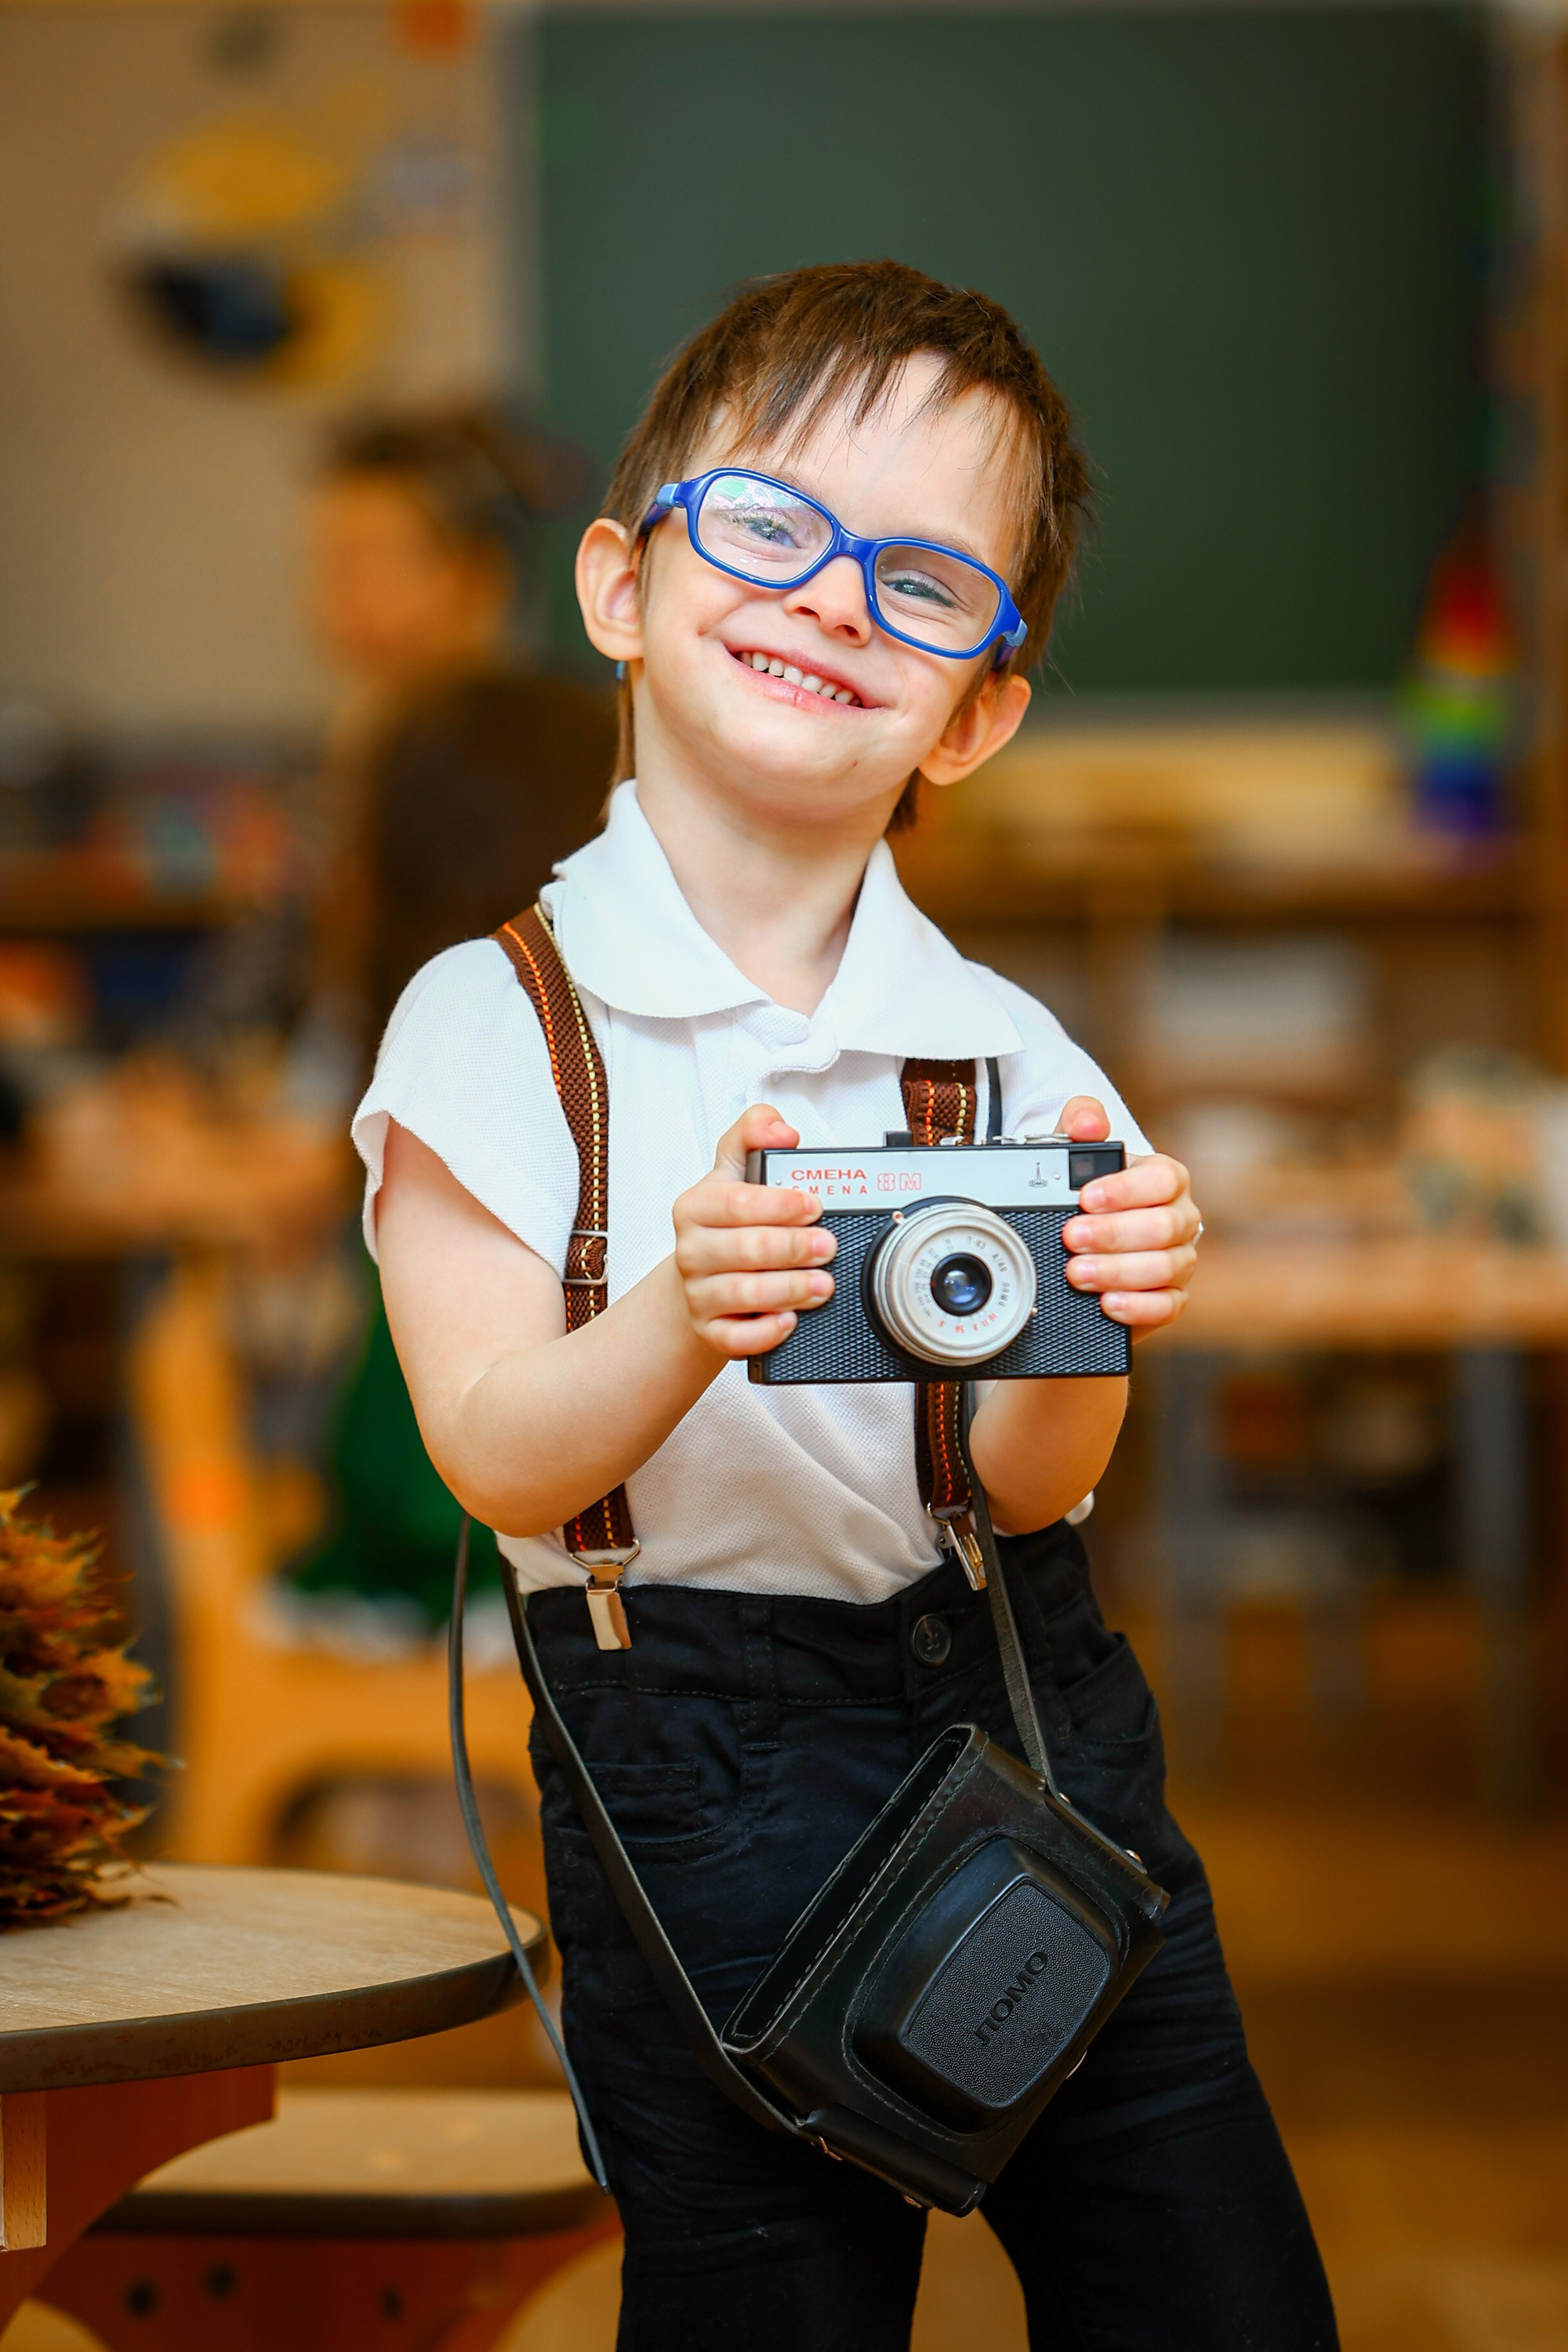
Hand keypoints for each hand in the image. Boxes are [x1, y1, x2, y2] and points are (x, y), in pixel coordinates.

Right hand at [672, 1105, 837, 1358]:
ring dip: (791, 1289)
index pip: (738, 1203)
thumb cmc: (729, 1223)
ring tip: (824, 1284)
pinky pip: (736, 1339)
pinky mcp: (710, 1330)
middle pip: (747, 1249)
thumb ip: (754, 1131)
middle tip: (828, 1245)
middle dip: (795, 1247)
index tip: (815, 1205)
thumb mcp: (737, 1168)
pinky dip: (766, 1332)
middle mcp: (692, 1250)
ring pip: (745, 1295)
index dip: (782, 1204)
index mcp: (696, 1207)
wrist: (705, 1279)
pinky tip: (791, 1320)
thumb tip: (781, 1129)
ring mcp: (698, 1294)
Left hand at [1055, 1096, 1199, 1335]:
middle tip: (1071, 1238)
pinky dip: (1138, 1306)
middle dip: (1113, 1233)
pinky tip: (1109, 1303)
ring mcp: (1179, 1260)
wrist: (1089, 1248)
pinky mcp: (1171, 1298)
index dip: (1127, 1189)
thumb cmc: (1088, 1196)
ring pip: (1167, 1267)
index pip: (1165, 1179)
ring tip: (1077, 1273)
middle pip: (1164, 1226)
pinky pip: (1168, 1305)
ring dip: (1118, 1271)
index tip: (1087, 1197)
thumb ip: (1080, 1125)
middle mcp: (1179, 1218)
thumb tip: (1087, 1121)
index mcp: (1164, 1179)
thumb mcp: (1076, 1155)